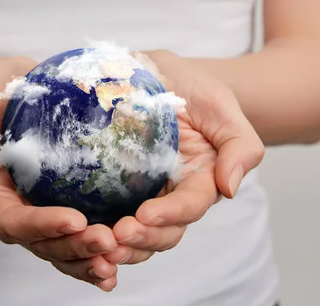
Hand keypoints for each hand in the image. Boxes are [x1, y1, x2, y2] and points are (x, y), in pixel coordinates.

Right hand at [0, 57, 118, 290]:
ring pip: (60, 246)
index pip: (11, 222)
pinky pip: (75, 231)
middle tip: (109, 242)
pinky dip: (94, 245)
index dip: (42, 226)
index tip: (76, 220)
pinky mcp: (56, 202)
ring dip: (88, 256)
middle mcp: (7, 214)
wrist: (6, 85)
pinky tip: (122, 249)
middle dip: (74, 247)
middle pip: (41, 242)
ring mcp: (34, 211)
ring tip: (118, 255)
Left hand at [103, 51, 264, 266]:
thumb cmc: (194, 89)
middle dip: (143, 238)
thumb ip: (239, 145)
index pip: (190, 205)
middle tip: (115, 235)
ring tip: (96, 244)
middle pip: (165, 230)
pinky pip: (109, 215)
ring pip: (138, 232)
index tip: (144, 214)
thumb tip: (231, 188)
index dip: (170, 214)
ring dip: (120, 245)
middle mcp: (173, 192)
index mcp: (202, 179)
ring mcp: (143, 192)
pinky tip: (80, 234)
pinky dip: (98, 231)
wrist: (160, 74)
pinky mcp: (116, 187)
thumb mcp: (221, 106)